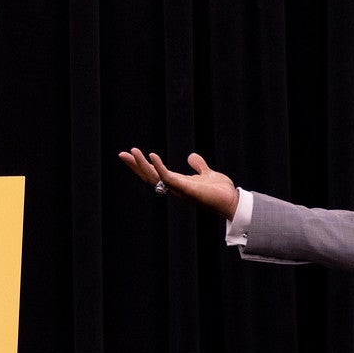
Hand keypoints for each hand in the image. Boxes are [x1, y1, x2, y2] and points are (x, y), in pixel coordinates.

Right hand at [118, 148, 239, 219]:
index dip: (143, 165)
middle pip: (149, 177)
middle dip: (136, 166)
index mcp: (177, 183)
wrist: (231, 200)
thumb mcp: (206, 174)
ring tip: (133, 151)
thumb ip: (198, 166)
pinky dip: (159, 167)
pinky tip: (152, 155)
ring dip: (142, 165)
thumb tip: (191, 156)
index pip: (155, 174)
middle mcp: (174, 187)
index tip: (130, 154)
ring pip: (154, 177)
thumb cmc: (219, 191)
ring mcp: (178, 189)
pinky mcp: (185, 189)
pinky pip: (168, 178)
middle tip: (122, 154)